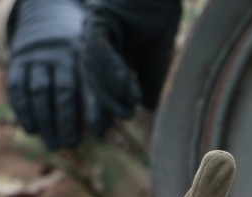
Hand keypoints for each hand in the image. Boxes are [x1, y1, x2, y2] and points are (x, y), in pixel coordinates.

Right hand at [7, 0, 111, 148]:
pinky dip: (24, 110)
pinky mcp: (19, 59)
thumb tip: (106, 129)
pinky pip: (17, 86)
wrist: (50, 17)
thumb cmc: (82, 55)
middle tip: (71, 144)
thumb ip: (104, 92)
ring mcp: (39, 56)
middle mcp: (63, 55)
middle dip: (67, 121)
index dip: (94, 108)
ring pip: (40, 91)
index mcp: (88, 57)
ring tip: (53, 144)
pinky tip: (31, 130)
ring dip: (46, 121)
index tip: (97, 131)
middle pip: (64, 91)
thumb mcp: (96, 63)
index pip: (91, 85)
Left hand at [81, 0, 181, 117]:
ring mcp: (94, 29)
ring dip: (110, 90)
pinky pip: (99, 46)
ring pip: (95, 66)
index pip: (102, 83)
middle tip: (107, 126)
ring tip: (126, 108)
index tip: (116, 123)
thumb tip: (148, 107)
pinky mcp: (98, 19)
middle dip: (102, 103)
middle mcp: (94, 41)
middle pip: (93, 78)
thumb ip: (150, 79)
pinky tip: (125, 85)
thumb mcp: (156, 55)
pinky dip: (111, 68)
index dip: (108, 103)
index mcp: (106, 51)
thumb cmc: (158, 14)